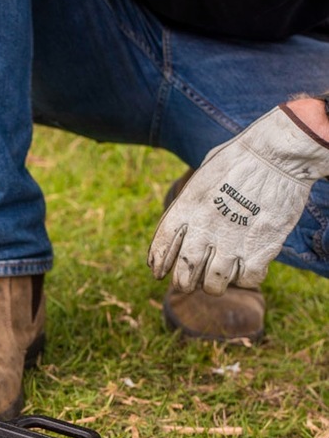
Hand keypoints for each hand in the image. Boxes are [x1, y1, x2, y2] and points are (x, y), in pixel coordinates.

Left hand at [148, 105, 328, 293]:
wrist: (280, 152)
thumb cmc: (242, 156)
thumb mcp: (204, 174)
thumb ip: (190, 201)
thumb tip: (183, 219)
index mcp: (187, 208)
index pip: (161, 246)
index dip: (158, 263)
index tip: (159, 272)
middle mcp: (204, 229)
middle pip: (184, 275)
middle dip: (185, 283)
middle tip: (191, 282)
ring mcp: (232, 242)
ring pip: (213, 285)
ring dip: (215, 285)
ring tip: (220, 278)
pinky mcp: (261, 249)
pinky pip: (248, 280)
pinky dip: (248, 279)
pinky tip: (250, 269)